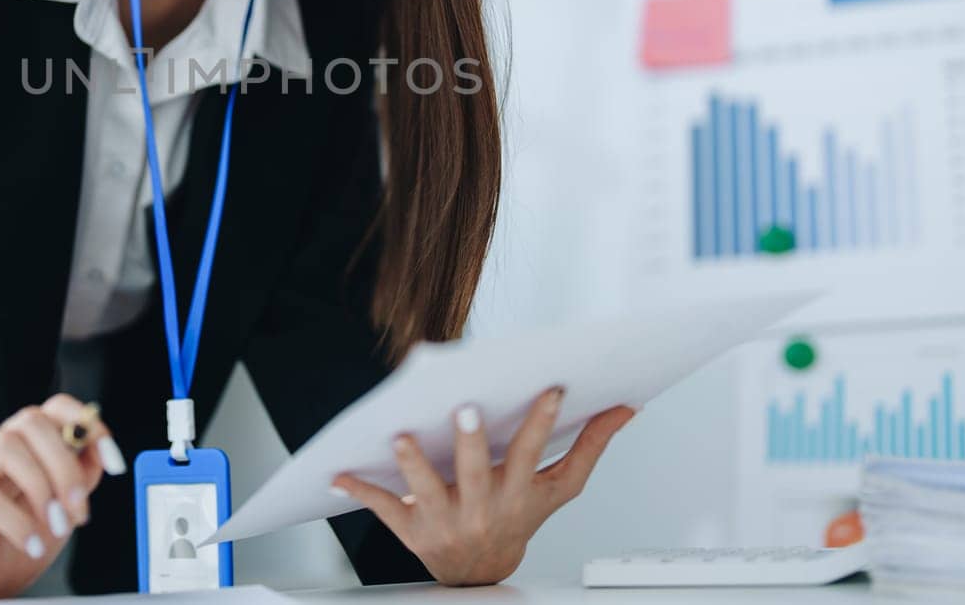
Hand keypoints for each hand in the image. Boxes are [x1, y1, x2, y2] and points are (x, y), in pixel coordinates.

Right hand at [0, 393, 126, 598]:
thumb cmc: (20, 538)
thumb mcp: (62, 506)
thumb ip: (80, 476)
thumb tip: (99, 454)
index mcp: (27, 444)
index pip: (56, 407)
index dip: (88, 425)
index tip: (113, 461)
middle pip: (32, 422)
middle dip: (65, 465)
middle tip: (79, 508)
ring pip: (6, 446)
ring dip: (41, 487)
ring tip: (56, 525)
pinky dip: (19, 523)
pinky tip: (33, 544)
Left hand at [332, 387, 634, 586]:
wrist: (481, 573)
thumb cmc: (519, 519)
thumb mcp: (558, 489)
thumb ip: (589, 446)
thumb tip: (626, 408)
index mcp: (517, 494)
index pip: (531, 454)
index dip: (541, 423)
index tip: (550, 390)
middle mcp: (481, 507)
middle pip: (477, 473)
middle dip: (471, 444)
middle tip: (465, 410)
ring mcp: (444, 519)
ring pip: (427, 490)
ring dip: (412, 465)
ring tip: (400, 437)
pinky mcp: (411, 529)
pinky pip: (383, 509)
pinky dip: (360, 490)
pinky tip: (338, 474)